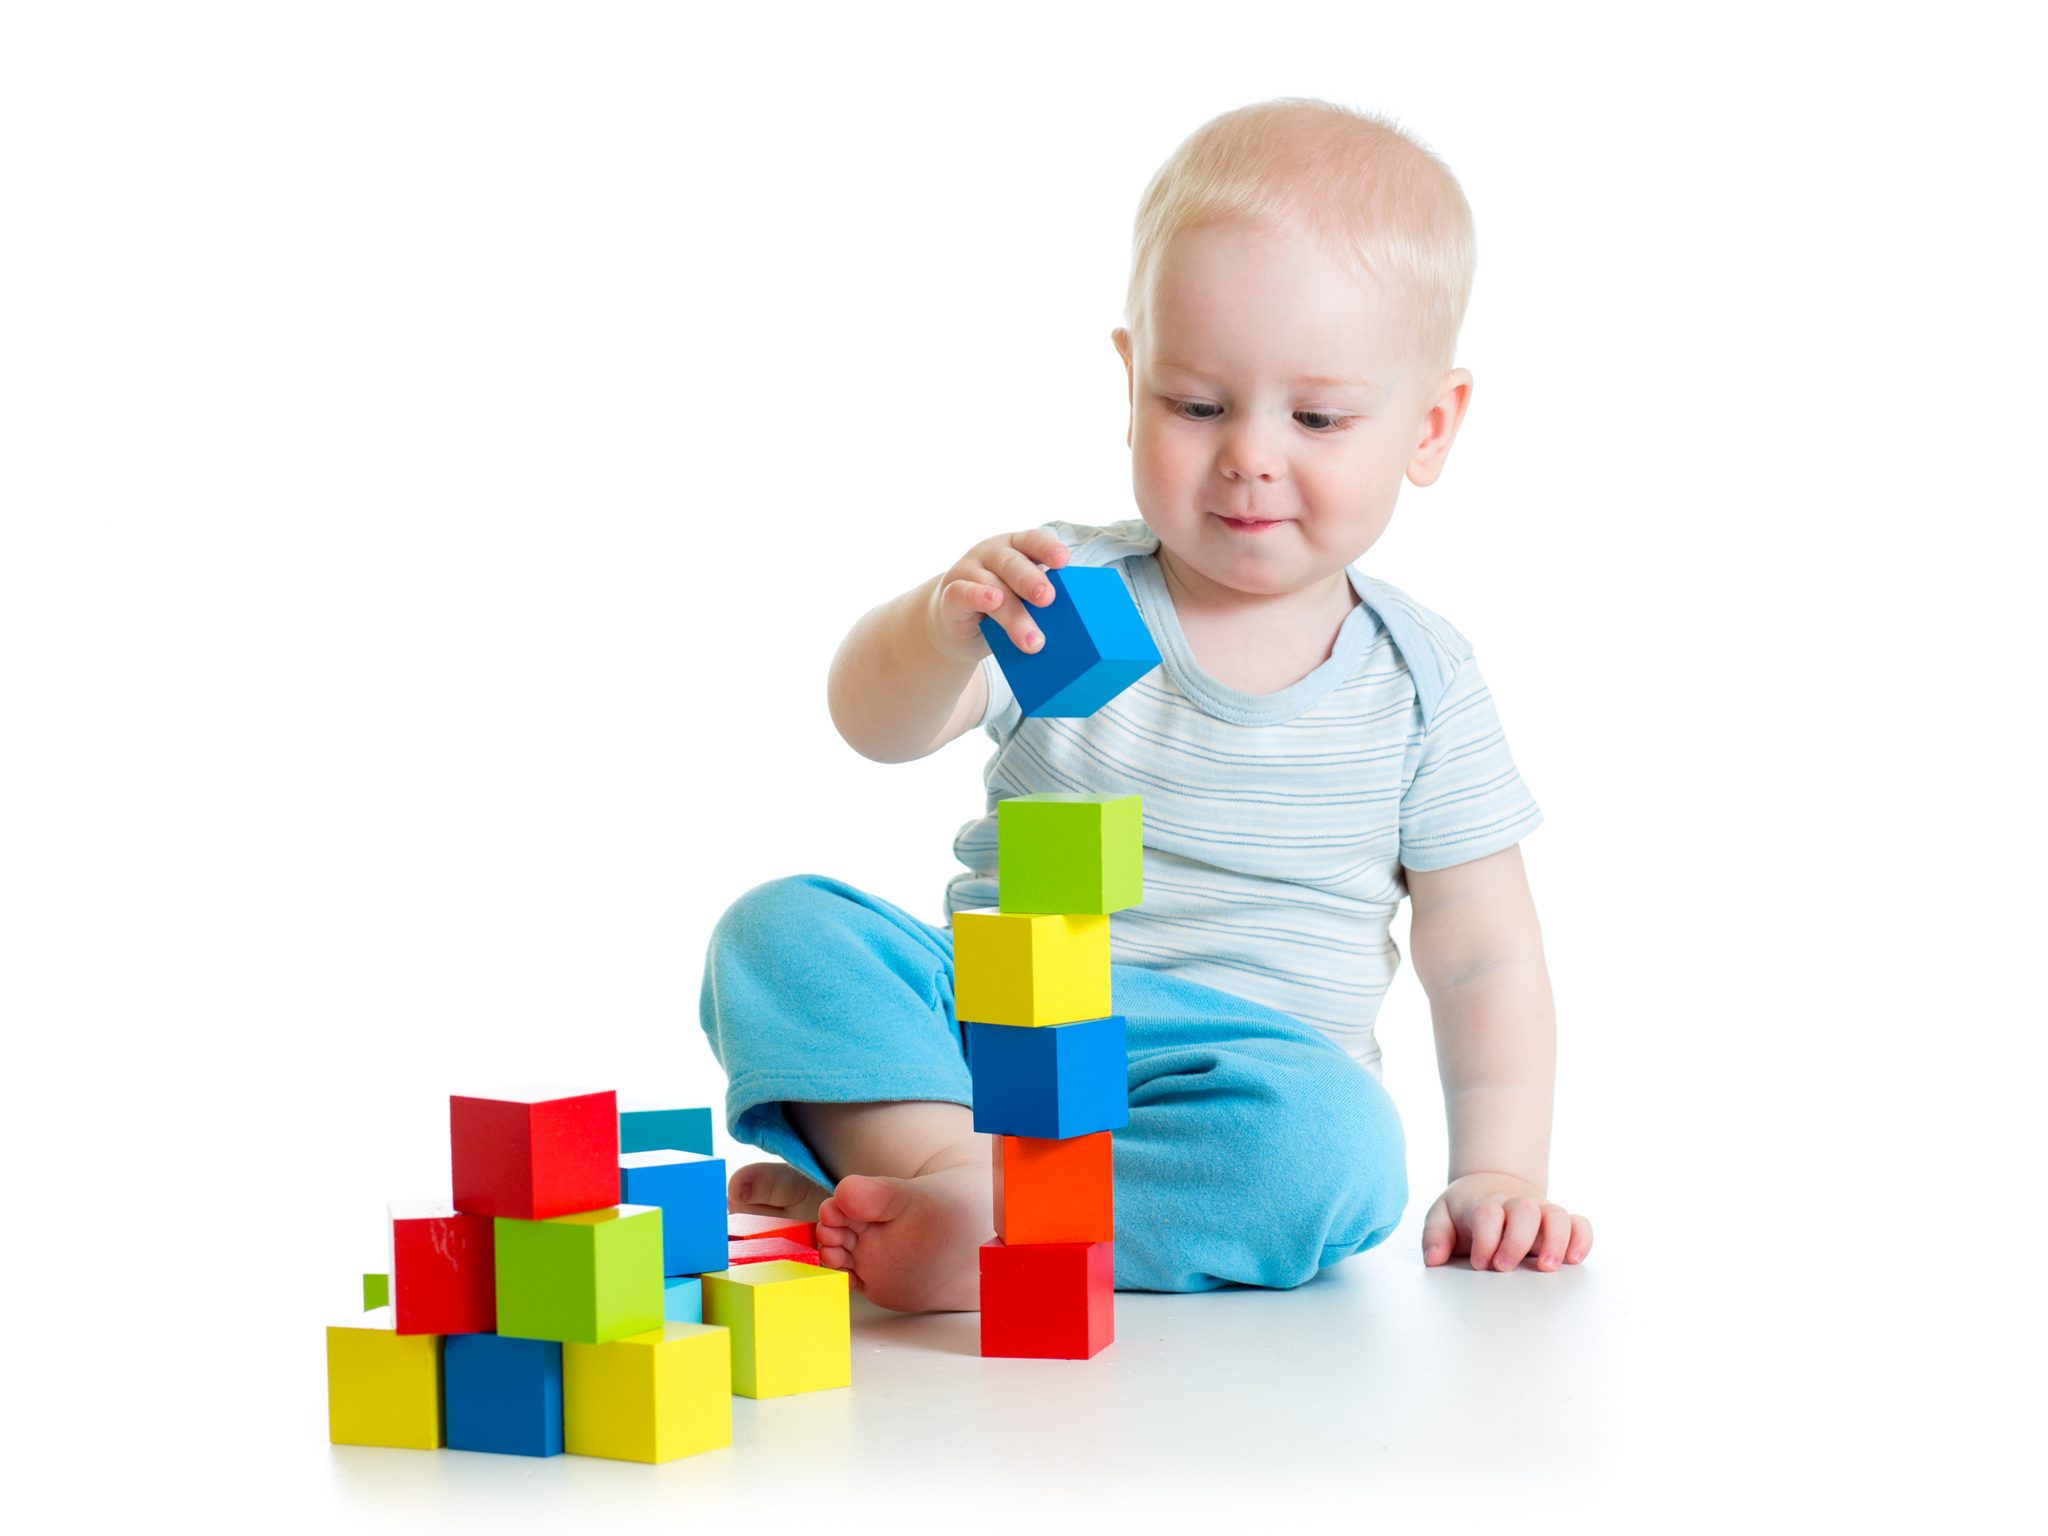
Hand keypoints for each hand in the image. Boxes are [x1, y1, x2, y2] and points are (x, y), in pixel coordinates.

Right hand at [924, 529, 1070, 663]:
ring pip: (992, 586)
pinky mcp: (950, 594)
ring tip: (1032, 640)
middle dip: (1031, 580)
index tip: (1063, 561)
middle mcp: (992, 554)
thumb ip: (1037, 602)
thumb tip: (1066, 623)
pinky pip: (962, 593)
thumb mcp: (1022, 599)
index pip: (1032, 541)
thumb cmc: (999, 609)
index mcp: (1016, 549)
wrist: (956, 625)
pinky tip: (992, 602)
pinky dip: (977, 596)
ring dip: (1014, 614)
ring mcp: (968, 571)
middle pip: (1013, 563)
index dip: (1048, 548)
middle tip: (1047, 598)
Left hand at [1421, 1172, 1592, 1271]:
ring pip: (1557, 1215)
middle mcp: (1516, 1206)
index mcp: (1485, 1204)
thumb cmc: (1466, 1209)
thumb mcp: (1442, 1216)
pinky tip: (1574, 1259)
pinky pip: (1579, 1223)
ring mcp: (1540, 1212)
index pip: (1487, 1214)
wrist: (1490, 1184)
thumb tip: (1433, 1259)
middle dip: (1516, 1241)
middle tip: (1504, 1267)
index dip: (1485, 1238)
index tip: (1478, 1262)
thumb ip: (1435, 1236)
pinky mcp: (1558, 1223)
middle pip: (1524, 1212)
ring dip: (1555, 1240)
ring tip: (1547, 1267)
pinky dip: (1582, 1239)